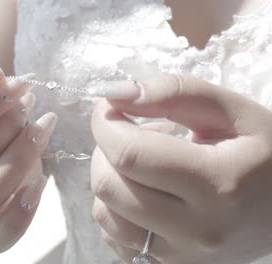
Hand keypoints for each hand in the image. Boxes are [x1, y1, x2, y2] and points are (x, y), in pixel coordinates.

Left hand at [91, 75, 271, 263]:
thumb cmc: (265, 156)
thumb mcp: (233, 113)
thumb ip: (175, 94)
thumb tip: (116, 94)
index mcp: (217, 184)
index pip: (129, 154)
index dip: (105, 122)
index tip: (111, 106)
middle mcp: (195, 230)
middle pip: (108, 186)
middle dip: (105, 149)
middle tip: (133, 134)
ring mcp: (180, 256)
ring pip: (104, 214)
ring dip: (109, 178)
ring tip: (142, 165)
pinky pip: (113, 236)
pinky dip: (115, 207)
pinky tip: (144, 192)